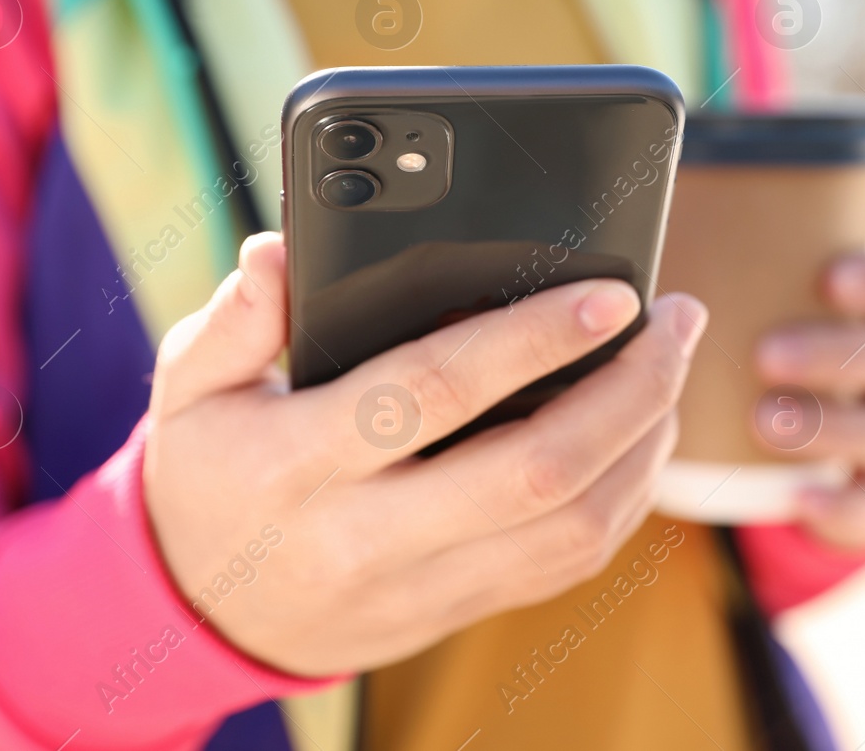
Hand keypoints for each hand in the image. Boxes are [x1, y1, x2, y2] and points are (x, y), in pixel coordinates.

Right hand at [142, 232, 705, 675]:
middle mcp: (364, 537)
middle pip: (534, 472)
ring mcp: (420, 587)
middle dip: (629, 389)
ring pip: (571, 529)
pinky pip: (568, 563)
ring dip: (646, 444)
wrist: (202, 612)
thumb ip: (235, 318)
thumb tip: (280, 252)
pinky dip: (626, 496)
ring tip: (670, 367)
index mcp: (294, 466)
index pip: (431, 393)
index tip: (610, 292)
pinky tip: (642, 433)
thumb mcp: (189, 388)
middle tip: (676, 318)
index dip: (531, 340)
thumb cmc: (209, 474)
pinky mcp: (458, 610)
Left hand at [753, 254, 864, 550]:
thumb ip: (736, 289)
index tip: (828, 279)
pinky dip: (842, 503)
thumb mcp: (765, 323)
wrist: (803, 465)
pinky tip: (799, 499)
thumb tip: (674, 268)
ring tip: (761, 422)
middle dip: (832, 354)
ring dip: (829, 425)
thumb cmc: (768, 365)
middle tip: (765, 356)